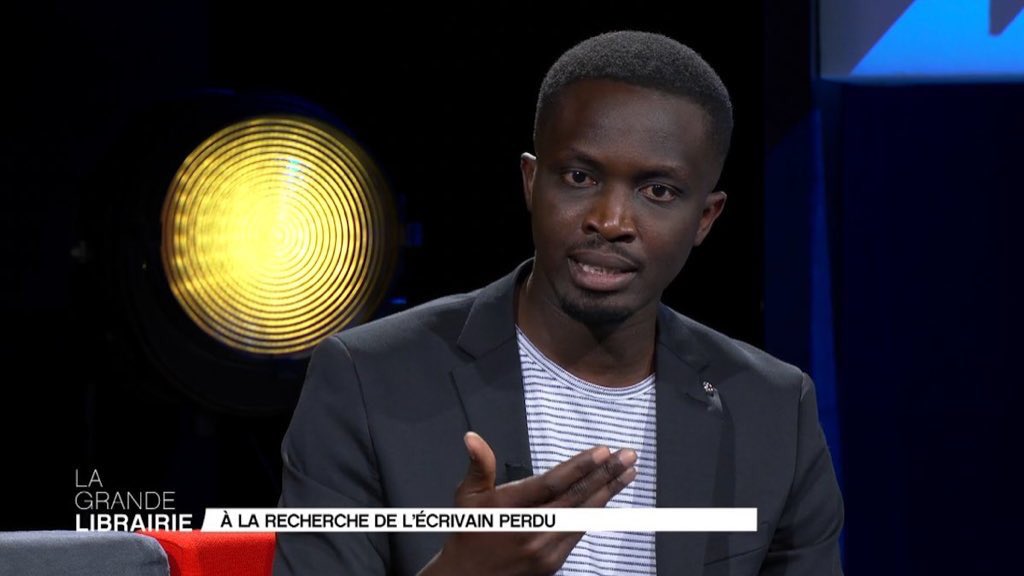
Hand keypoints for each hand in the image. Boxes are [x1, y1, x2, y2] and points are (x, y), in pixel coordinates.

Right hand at [418, 432, 636, 575]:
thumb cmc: (468, 533)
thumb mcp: (467, 497)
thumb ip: (479, 465)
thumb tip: (472, 437)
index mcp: (509, 509)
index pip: (552, 484)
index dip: (579, 466)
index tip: (603, 451)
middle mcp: (530, 530)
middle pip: (576, 498)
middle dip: (606, 475)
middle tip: (628, 456)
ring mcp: (544, 549)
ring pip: (582, 516)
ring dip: (607, 493)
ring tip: (627, 473)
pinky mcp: (552, 563)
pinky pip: (577, 533)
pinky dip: (594, 513)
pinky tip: (607, 498)